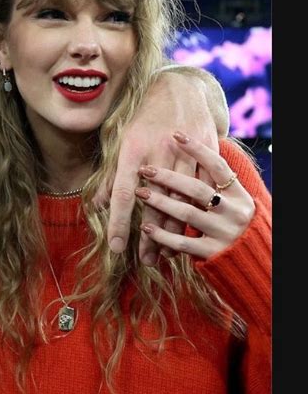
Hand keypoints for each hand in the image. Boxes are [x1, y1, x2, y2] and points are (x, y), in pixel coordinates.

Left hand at [99, 72, 220, 265]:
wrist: (179, 89)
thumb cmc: (144, 118)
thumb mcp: (122, 141)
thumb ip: (111, 176)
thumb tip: (96, 206)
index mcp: (133, 150)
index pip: (123, 194)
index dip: (119, 223)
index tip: (117, 248)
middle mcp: (159, 152)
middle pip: (155, 203)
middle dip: (150, 236)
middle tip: (145, 260)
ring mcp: (185, 153)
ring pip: (181, 200)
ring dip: (174, 230)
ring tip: (165, 253)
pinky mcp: (206, 153)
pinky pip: (203, 190)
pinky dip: (197, 212)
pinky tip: (189, 230)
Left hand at [137, 132, 254, 259]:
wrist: (255, 259)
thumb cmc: (232, 221)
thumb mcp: (232, 200)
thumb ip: (212, 183)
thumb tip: (183, 157)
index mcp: (239, 193)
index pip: (217, 165)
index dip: (197, 149)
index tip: (176, 134)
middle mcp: (235, 211)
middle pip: (197, 189)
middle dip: (168, 178)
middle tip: (145, 169)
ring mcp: (225, 232)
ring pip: (187, 214)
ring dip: (160, 203)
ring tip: (139, 194)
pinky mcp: (214, 252)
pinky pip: (184, 243)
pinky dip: (163, 235)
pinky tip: (146, 228)